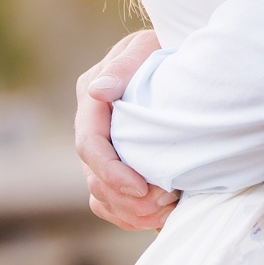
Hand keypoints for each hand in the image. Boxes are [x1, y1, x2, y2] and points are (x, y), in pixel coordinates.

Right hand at [75, 30, 179, 230]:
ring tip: (167, 210)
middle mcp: (90, 126)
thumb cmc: (162, 49)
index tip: (142, 187)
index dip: (111, 171)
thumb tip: (99, 91)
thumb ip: (123, 67)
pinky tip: (158, 216)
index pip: (88, 144)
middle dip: (126, 198)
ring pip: (99, 196)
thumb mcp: (145, 47)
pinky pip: (109, 203)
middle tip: (165, 202)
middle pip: (93, 178)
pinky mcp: (114, 164)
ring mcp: (101, 148)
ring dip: (130, 212)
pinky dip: (130, 216)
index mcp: (91, 98)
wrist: (174, 58)